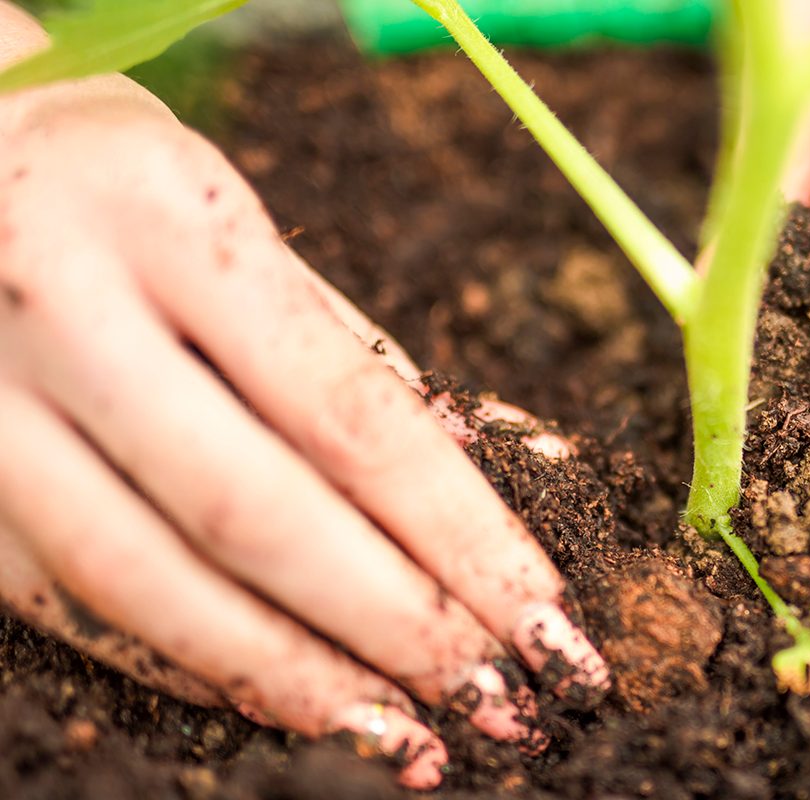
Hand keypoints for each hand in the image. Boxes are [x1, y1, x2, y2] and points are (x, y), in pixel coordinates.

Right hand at [0, 20, 604, 789]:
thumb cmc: (123, 191)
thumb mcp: (239, 225)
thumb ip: (343, 347)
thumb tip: (467, 468)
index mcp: (173, 222)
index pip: (351, 413)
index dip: (461, 534)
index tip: (544, 617)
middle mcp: (63, 308)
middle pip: (260, 515)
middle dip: (398, 628)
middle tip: (501, 705)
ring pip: (153, 584)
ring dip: (298, 681)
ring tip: (409, 740)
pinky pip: (76, 603)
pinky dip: (190, 666)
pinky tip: (285, 702)